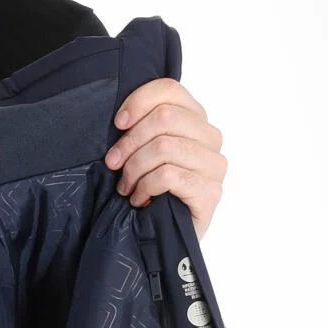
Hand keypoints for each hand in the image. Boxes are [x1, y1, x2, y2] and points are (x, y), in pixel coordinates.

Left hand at [102, 79, 226, 238]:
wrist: (165, 237)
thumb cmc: (151, 191)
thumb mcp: (143, 152)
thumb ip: (143, 127)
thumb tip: (121, 117)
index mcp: (195, 119)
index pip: (170, 89)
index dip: (138, 101)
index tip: (118, 123)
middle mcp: (210, 138)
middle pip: (164, 117)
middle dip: (130, 142)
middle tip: (114, 164)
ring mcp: (214, 165)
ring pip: (164, 147)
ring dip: (135, 168)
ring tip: (126, 187)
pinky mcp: (210, 191)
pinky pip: (169, 175)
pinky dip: (145, 187)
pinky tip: (139, 199)